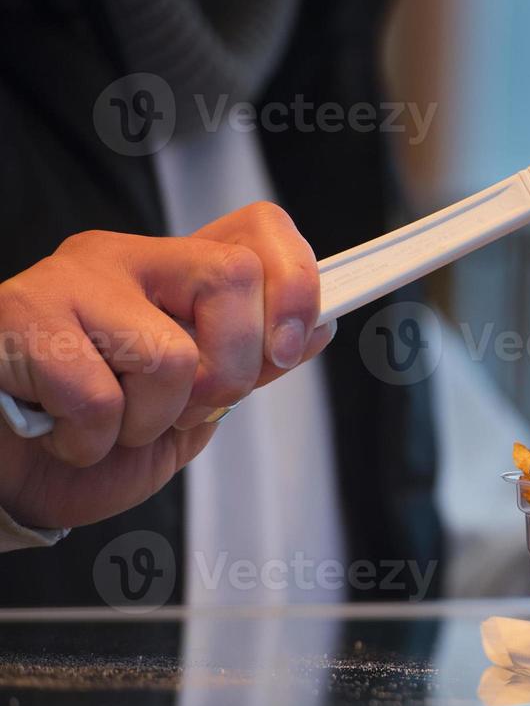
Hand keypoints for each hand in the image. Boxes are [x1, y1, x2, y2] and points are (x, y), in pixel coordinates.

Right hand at [0, 203, 333, 528]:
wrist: (5, 476)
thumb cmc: (89, 434)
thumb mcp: (190, 408)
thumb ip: (250, 366)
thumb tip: (321, 327)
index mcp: (174, 271)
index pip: (261, 229)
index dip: (296, 285)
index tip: (291, 349)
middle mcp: (126, 258)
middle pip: (234, 277)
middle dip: (229, 369)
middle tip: (182, 407)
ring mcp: (70, 281)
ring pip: (173, 355)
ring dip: (151, 421)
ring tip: (109, 425)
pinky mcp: (22, 319)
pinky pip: (102, 397)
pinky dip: (93, 441)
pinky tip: (66, 433)